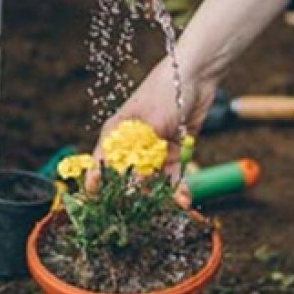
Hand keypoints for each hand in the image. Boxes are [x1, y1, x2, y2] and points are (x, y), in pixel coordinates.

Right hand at [87, 56, 219, 196]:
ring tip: (171, 210)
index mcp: (115, 135)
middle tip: (140, 218)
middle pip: (126, 179)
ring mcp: (153, 150)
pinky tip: (183, 200)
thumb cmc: (163, 92)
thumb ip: (141, 159)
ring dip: (160, 197)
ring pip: (152, 182)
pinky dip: (178, 189)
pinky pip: (173, 177)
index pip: (99, 165)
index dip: (97, 187)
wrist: (196, 76)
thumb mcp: (149, 127)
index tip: (99, 207)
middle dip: (133, 199)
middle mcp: (132, 145)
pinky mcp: (174, 152)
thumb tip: (134, 189)